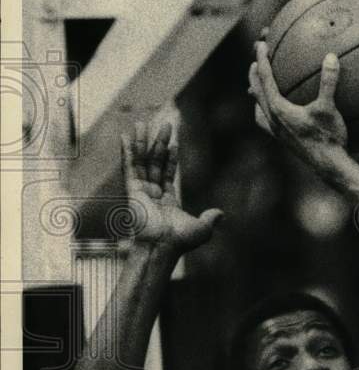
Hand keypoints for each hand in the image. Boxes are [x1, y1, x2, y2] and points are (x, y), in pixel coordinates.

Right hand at [121, 122, 222, 251]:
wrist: (162, 246)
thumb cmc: (180, 241)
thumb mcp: (201, 229)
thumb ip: (210, 219)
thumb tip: (221, 213)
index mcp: (167, 201)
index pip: (167, 173)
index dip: (170, 158)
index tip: (173, 143)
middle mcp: (152, 194)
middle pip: (154, 162)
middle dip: (159, 143)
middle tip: (165, 124)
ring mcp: (141, 191)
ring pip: (142, 161)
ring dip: (143, 142)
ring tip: (142, 123)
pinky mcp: (132, 190)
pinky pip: (129, 166)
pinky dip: (127, 151)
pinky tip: (126, 136)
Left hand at [248, 39, 348, 173]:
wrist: (328, 166)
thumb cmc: (328, 137)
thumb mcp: (329, 108)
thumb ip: (329, 81)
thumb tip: (331, 57)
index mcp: (278, 109)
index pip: (265, 79)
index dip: (262, 60)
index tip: (261, 45)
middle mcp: (273, 120)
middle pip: (257, 92)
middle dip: (254, 75)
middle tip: (255, 61)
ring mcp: (276, 132)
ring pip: (259, 109)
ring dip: (257, 95)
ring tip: (257, 88)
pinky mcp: (283, 140)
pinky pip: (267, 122)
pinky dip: (266, 112)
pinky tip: (276, 112)